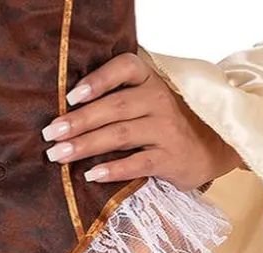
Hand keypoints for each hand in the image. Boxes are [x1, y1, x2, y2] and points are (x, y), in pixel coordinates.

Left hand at [41, 53, 240, 190]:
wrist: (212, 148)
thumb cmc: (169, 125)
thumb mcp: (150, 101)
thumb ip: (120, 98)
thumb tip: (69, 111)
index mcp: (151, 80)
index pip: (124, 67)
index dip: (97, 79)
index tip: (70, 96)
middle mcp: (159, 100)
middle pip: (113, 107)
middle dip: (78, 121)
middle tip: (50, 133)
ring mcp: (166, 130)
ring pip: (120, 134)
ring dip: (86, 145)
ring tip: (59, 155)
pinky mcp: (170, 158)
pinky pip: (137, 163)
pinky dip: (113, 169)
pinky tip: (91, 175)